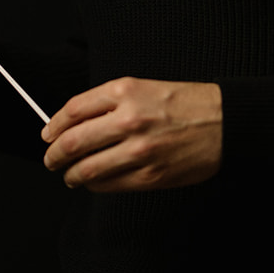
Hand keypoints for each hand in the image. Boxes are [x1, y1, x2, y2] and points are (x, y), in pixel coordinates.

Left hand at [41, 77, 222, 191]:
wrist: (226, 121)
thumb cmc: (187, 103)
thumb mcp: (145, 87)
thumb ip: (109, 102)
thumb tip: (73, 123)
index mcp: (125, 91)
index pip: (72, 111)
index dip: (54, 126)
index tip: (48, 134)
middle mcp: (129, 119)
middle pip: (73, 142)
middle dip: (55, 155)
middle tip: (51, 160)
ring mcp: (139, 150)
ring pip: (87, 169)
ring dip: (72, 174)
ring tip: (70, 175)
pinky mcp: (150, 175)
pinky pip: (109, 185)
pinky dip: (95, 185)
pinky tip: (94, 181)